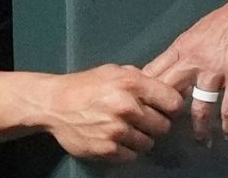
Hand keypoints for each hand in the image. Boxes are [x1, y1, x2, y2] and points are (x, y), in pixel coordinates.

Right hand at [37, 64, 183, 161]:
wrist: (54, 104)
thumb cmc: (86, 85)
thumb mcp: (114, 71)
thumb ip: (141, 79)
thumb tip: (168, 89)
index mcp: (131, 83)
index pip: (173, 102)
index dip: (171, 106)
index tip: (164, 108)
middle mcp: (127, 107)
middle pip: (164, 125)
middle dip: (156, 123)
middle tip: (143, 120)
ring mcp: (117, 130)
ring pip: (149, 143)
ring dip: (141, 138)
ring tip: (127, 129)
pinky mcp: (107, 149)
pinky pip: (132, 155)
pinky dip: (127, 149)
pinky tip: (116, 138)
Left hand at [142, 0, 227, 140]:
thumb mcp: (203, 30)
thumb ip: (190, 50)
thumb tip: (180, 67)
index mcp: (183, 46)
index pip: (154, 71)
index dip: (145, 91)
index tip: (143, 107)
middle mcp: (194, 58)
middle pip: (169, 90)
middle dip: (165, 113)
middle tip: (167, 130)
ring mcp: (216, 69)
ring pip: (199, 106)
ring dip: (199, 127)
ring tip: (201, 139)